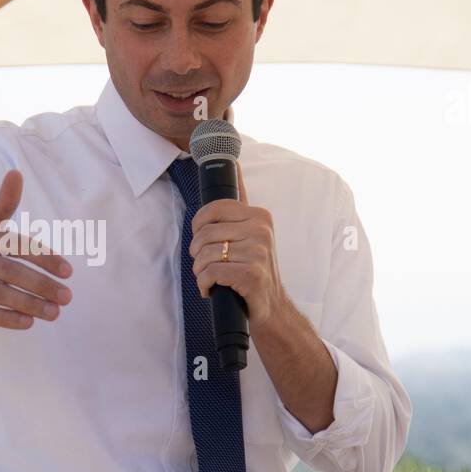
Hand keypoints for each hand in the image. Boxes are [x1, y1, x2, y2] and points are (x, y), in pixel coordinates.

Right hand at [0, 169, 72, 328]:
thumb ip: (2, 204)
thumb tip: (16, 173)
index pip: (15, 244)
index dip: (43, 257)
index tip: (68, 272)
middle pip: (9, 270)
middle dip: (41, 284)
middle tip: (67, 297)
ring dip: (29, 304)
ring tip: (54, 313)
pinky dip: (5, 319)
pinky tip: (27, 323)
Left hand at [188, 159, 285, 330]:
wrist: (273, 307)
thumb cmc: (254, 270)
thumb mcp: (251, 233)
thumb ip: (240, 204)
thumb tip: (235, 164)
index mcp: (259, 216)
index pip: (213, 208)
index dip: (198, 226)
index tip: (201, 240)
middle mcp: (261, 230)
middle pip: (204, 234)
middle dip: (197, 253)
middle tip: (206, 265)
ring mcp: (258, 252)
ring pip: (204, 255)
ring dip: (200, 272)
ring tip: (210, 279)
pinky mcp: (252, 274)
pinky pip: (211, 272)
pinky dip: (205, 285)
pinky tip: (213, 290)